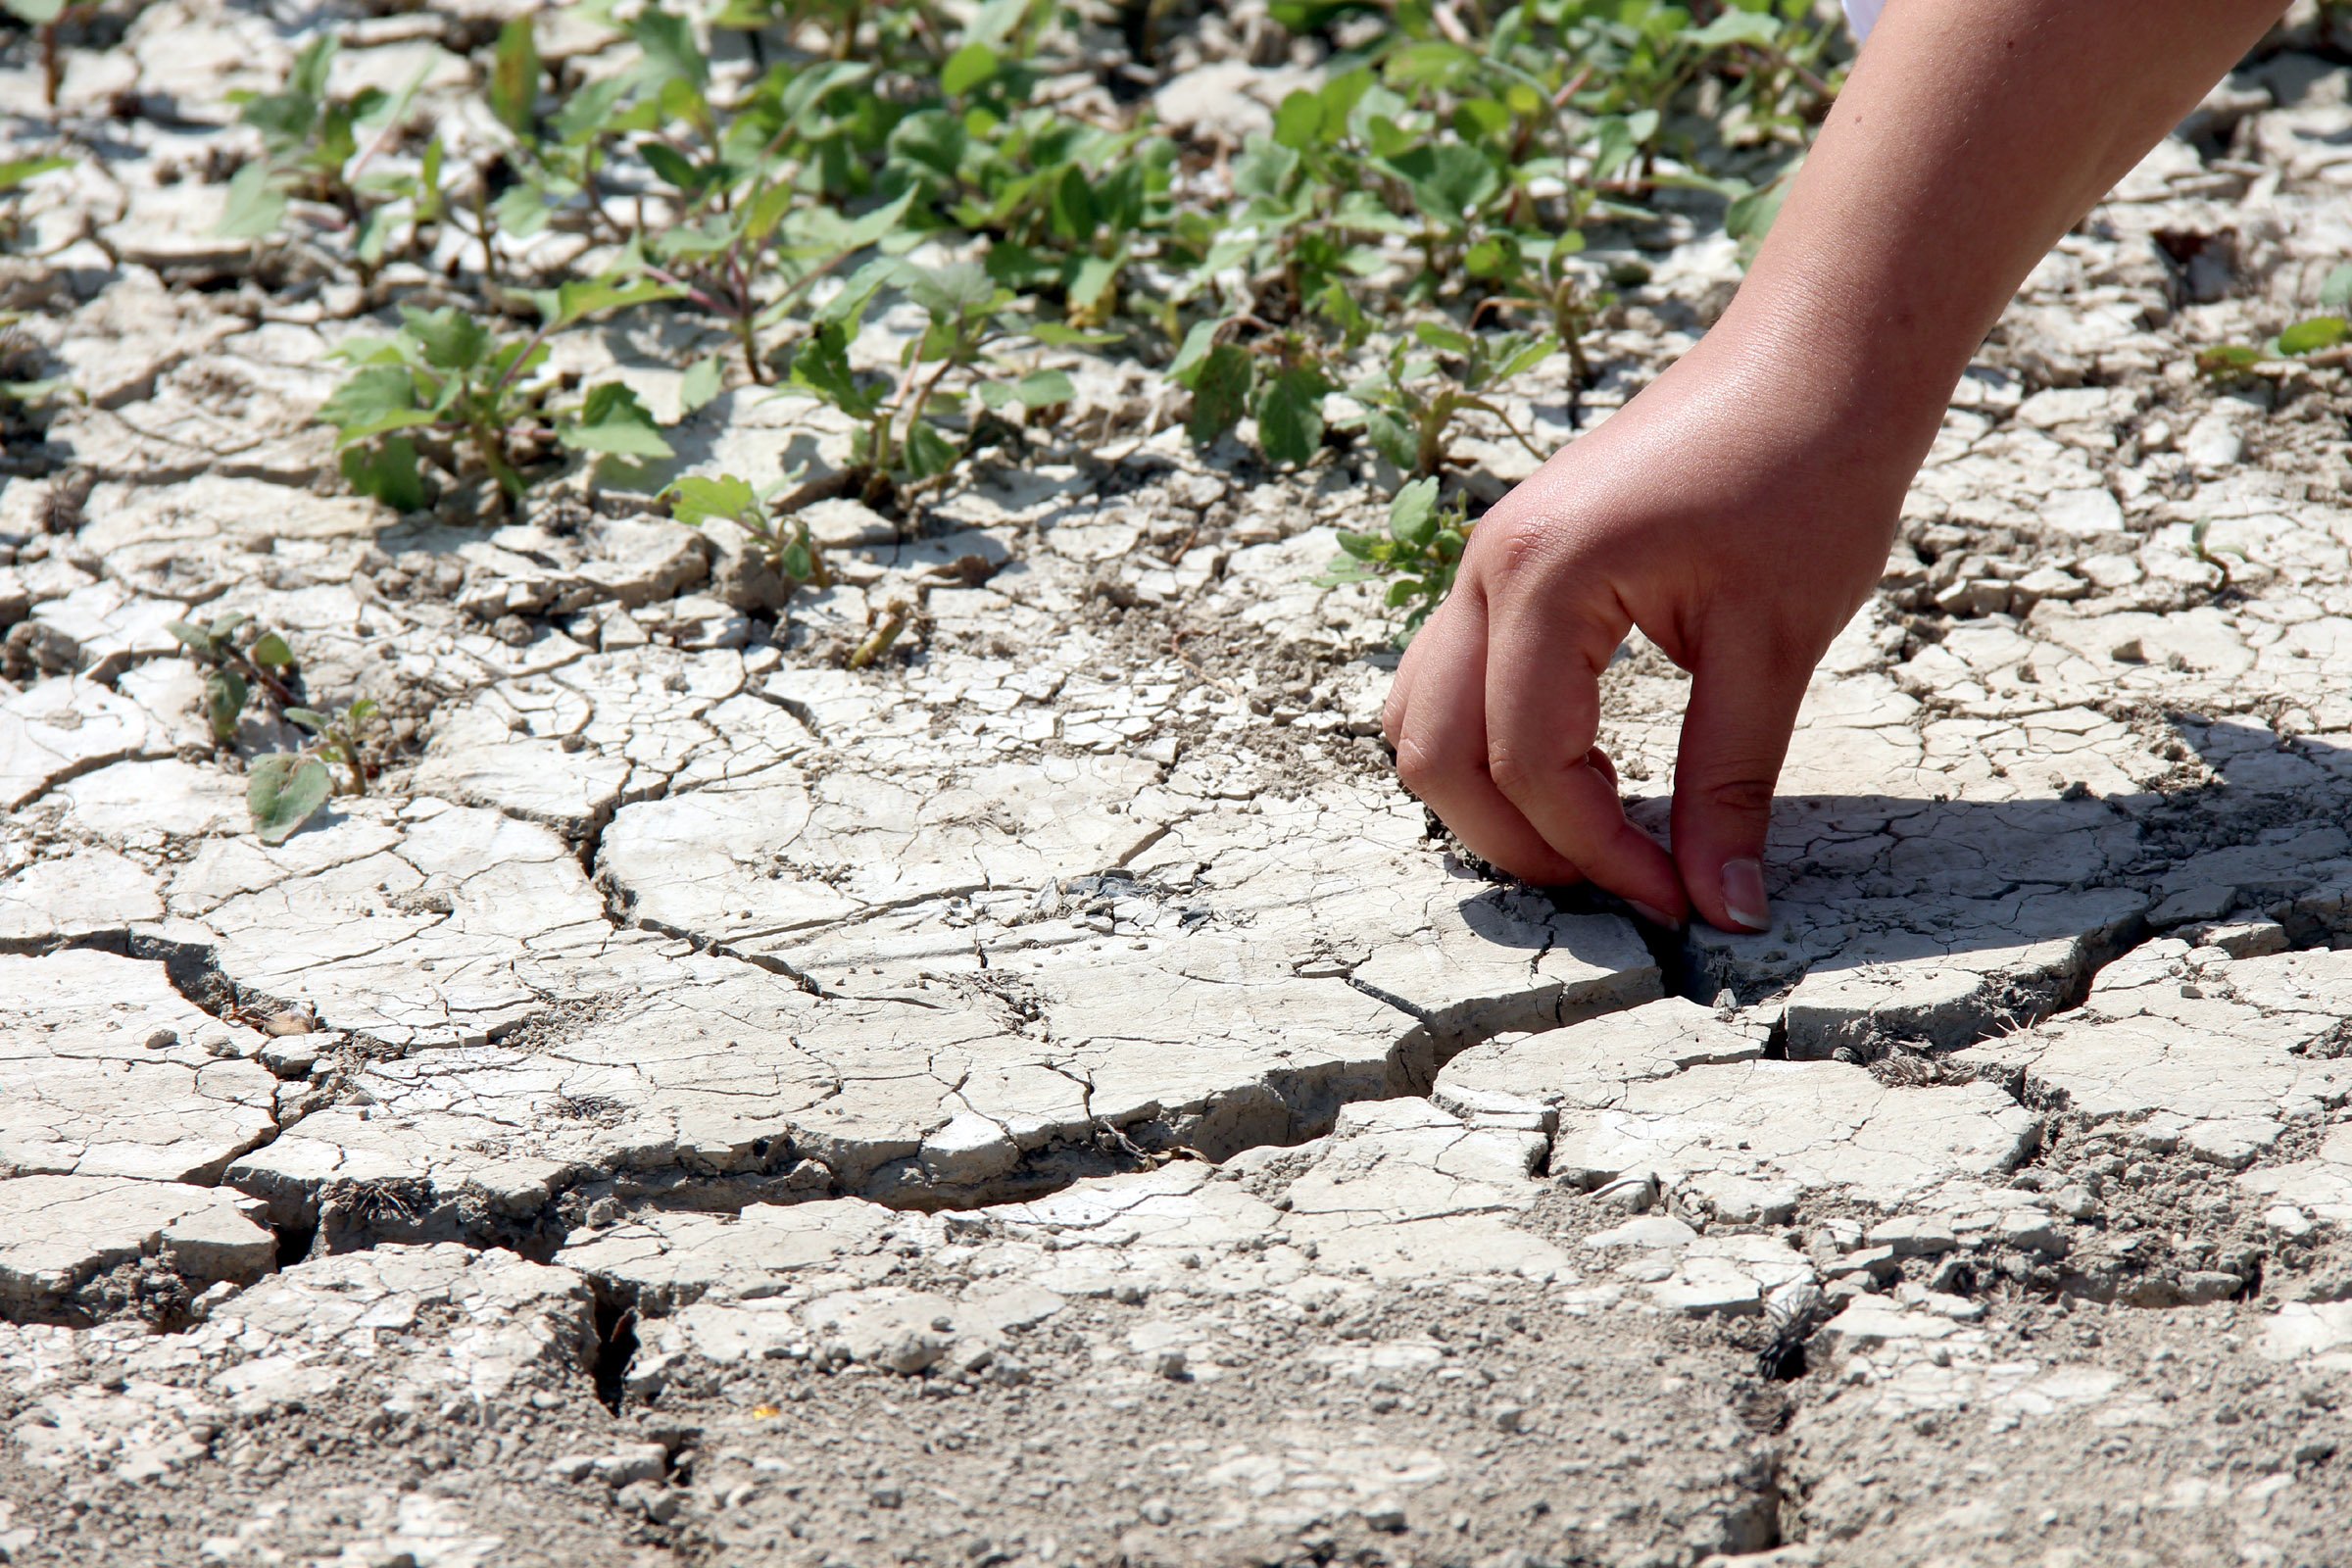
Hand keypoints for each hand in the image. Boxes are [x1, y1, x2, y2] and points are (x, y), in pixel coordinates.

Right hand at [1380, 335, 1918, 931]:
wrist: (1817, 354)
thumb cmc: (1810, 473)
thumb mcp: (1775, 646)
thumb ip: (1730, 783)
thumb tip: (1723, 906)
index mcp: (1546, 577)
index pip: (1529, 761)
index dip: (1597, 851)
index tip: (1679, 901)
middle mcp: (1489, 566)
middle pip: (1436, 752)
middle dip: (1517, 842)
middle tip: (1618, 887)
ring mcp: (1487, 559)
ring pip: (1421, 713)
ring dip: (1483, 793)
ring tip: (1585, 834)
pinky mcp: (1511, 560)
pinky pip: (1451, 673)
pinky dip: (1487, 739)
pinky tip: (1577, 766)